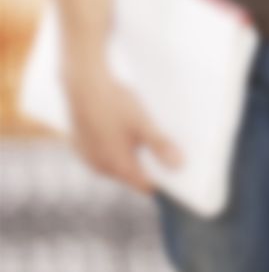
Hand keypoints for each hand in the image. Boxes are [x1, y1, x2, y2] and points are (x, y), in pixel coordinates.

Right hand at [63, 59, 181, 193]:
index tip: (181, 175)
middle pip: (133, 175)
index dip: (164, 182)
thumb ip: (161, 145)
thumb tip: (179, 165)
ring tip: (151, 137)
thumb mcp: (143, 123)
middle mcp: (100, 169)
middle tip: (172, 151)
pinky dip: (120, 147)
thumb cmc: (114, 104)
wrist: (83, 86)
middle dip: (152, 166)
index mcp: (117, 167)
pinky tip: (129, 132)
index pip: (145, 185)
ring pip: (119, 163)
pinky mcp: (83, 147)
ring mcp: (89, 159)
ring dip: (135, 155)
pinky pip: (107, 153)